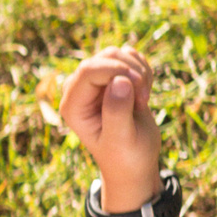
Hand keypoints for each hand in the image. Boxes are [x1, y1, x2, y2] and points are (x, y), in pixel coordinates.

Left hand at [58, 44, 163, 208]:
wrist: (134, 163)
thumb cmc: (125, 156)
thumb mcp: (122, 139)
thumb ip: (117, 111)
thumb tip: (120, 80)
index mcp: (73, 106)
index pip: (89, 70)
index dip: (117, 70)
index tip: (138, 87)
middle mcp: (79, 90)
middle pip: (105, 57)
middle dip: (131, 72)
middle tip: (143, 99)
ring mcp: (96, 82)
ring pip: (118, 54)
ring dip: (139, 71)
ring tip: (143, 99)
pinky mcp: (113, 78)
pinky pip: (129, 57)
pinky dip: (143, 69)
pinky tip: (144, 92)